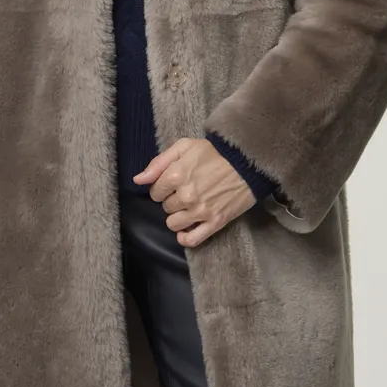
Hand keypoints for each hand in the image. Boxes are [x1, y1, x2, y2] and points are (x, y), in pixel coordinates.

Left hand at [132, 137, 255, 245]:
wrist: (248, 162)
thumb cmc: (215, 152)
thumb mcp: (185, 147)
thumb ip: (158, 163)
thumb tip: (138, 180)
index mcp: (176, 175)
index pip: (155, 192)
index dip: (162, 187)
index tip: (173, 182)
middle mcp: (186, 196)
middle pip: (165, 207)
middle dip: (172, 200)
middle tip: (186, 191)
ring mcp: (200, 211)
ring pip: (173, 224)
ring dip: (178, 217)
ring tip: (189, 206)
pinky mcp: (215, 222)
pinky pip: (191, 240)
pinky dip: (185, 238)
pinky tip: (187, 229)